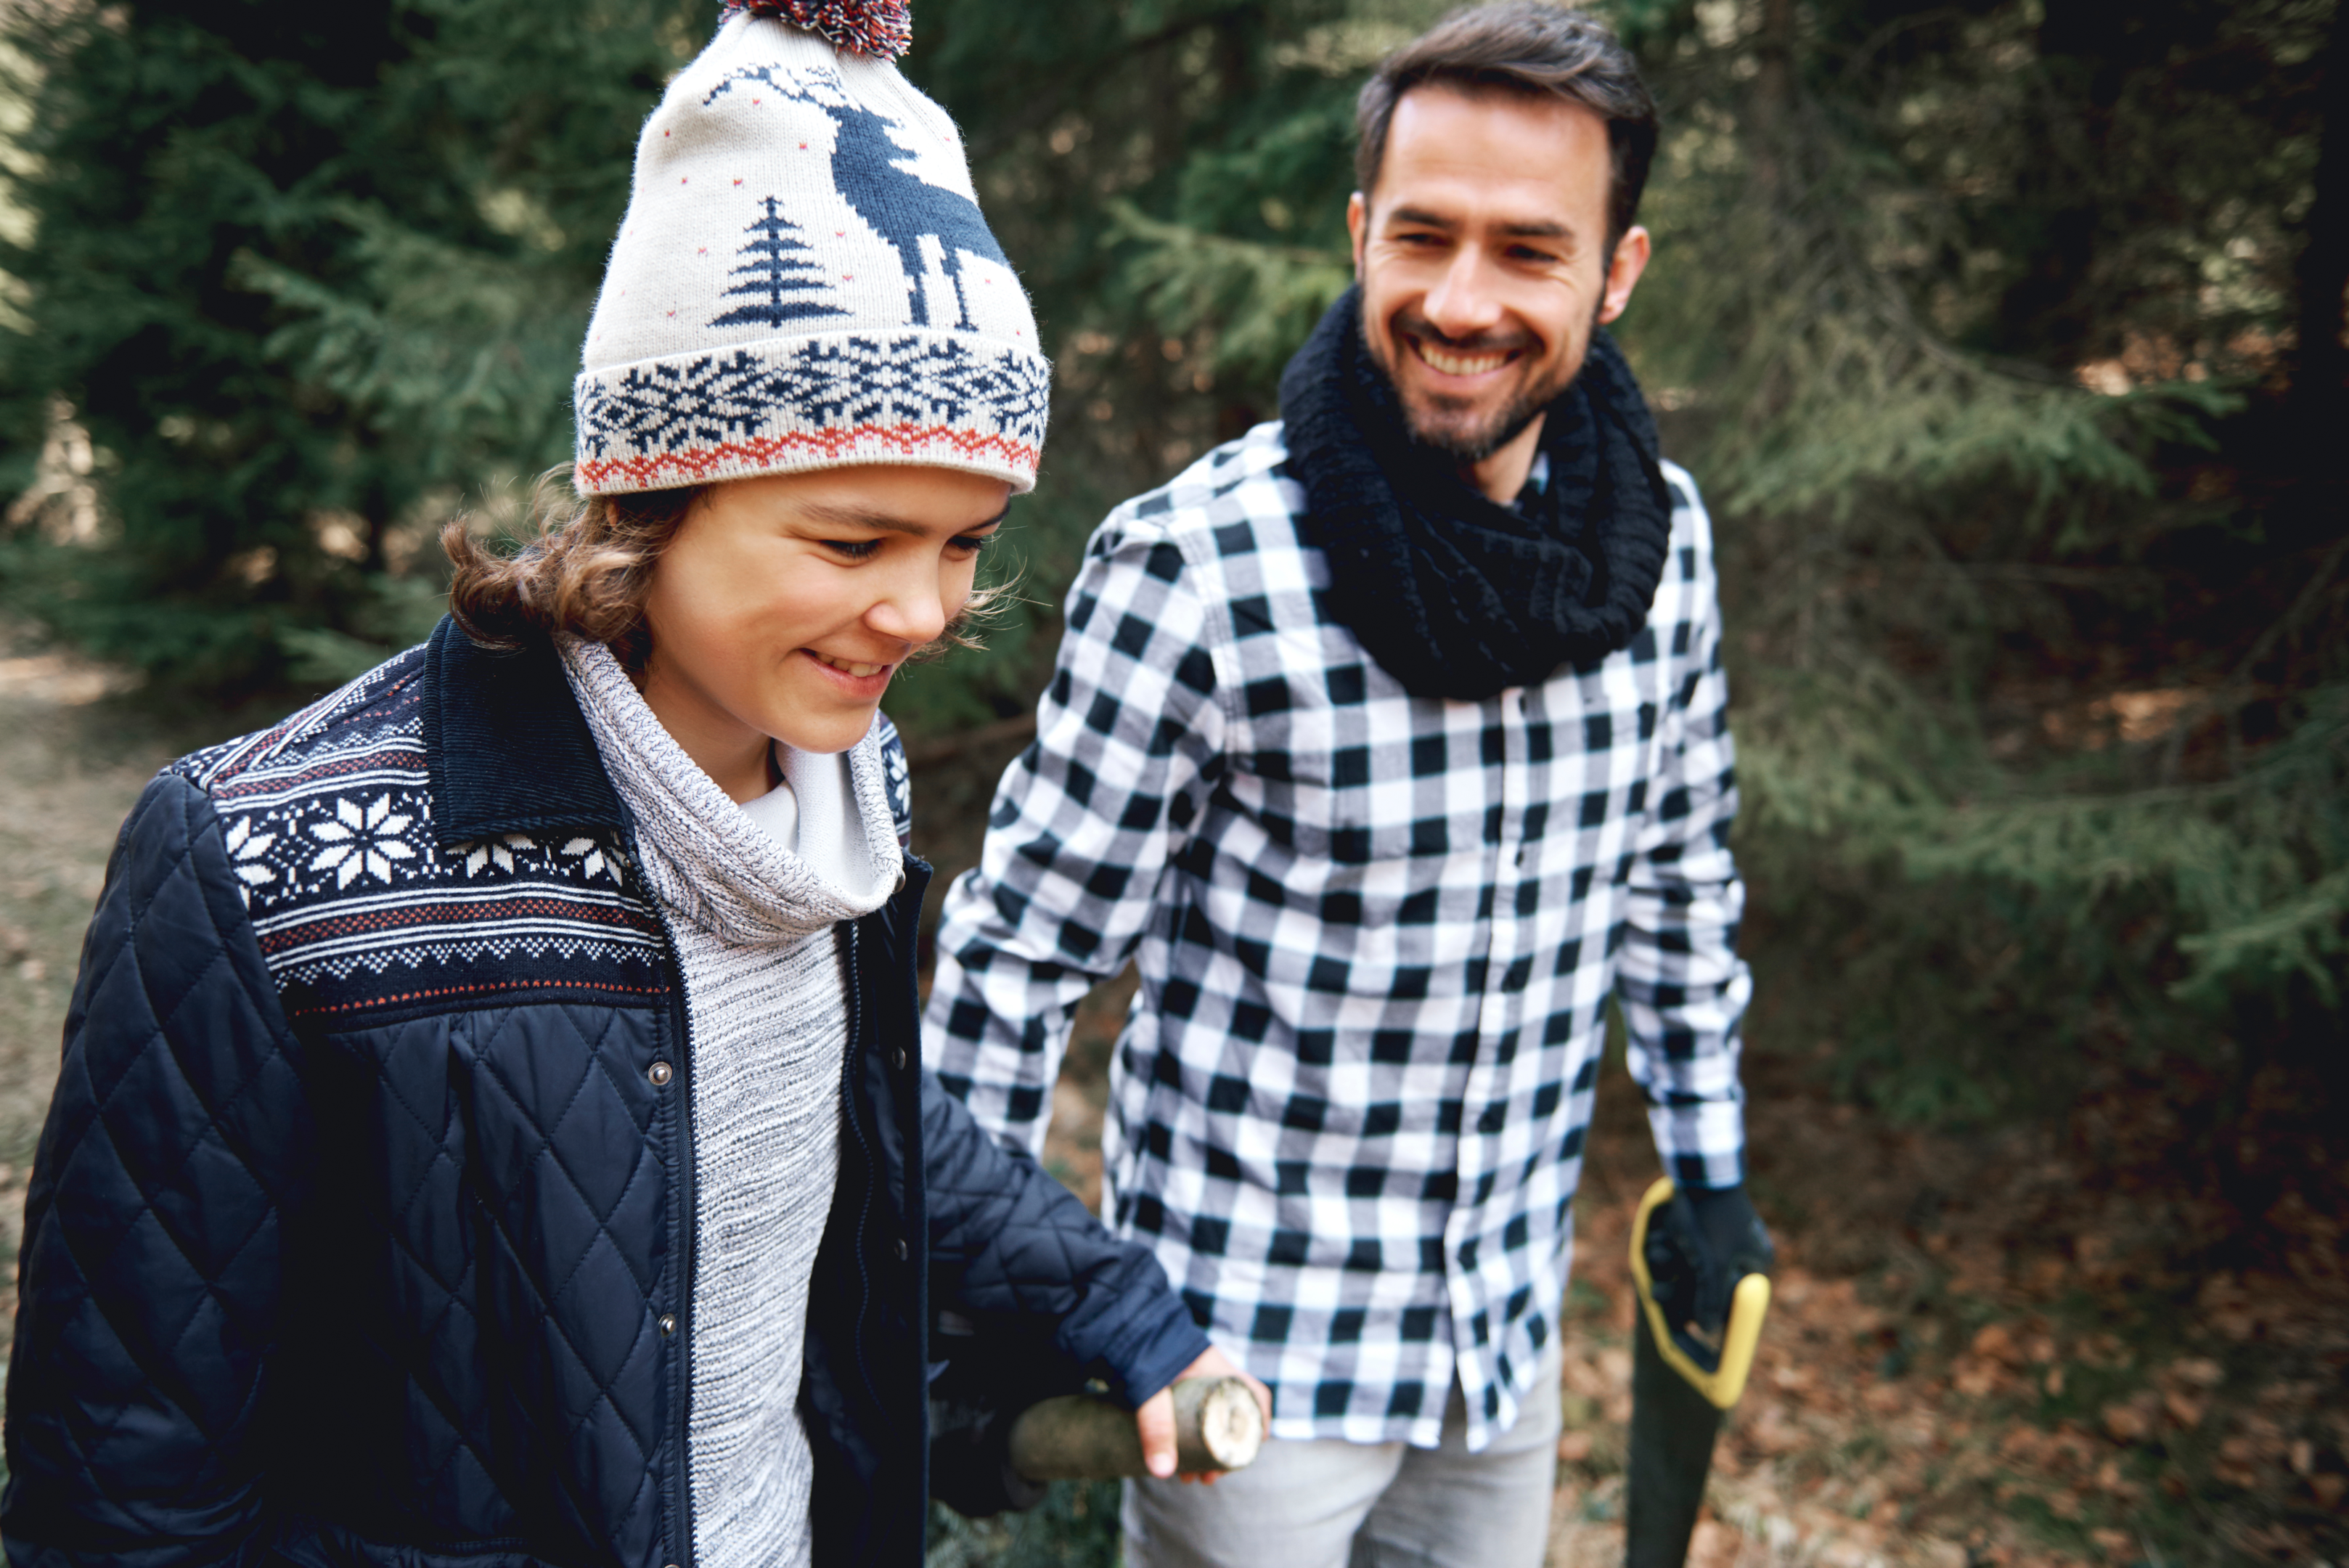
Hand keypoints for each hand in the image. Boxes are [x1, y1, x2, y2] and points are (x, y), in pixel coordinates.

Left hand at [1135, 1345, 1271, 1483]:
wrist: (1115, 1322)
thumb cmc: (1139, 1345)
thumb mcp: (1149, 1388)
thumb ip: (1155, 1425)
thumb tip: (1162, 1471)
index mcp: (1216, 1369)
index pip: (1254, 1394)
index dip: (1258, 1424)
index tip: (1245, 1452)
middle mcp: (1210, 1375)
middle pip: (1233, 1417)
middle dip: (1224, 1451)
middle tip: (1208, 1477)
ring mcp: (1192, 1383)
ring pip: (1211, 1420)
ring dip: (1205, 1451)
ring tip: (1189, 1478)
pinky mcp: (1173, 1391)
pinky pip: (1191, 1418)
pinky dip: (1188, 1440)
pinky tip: (1174, 1460)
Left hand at [1654, 1184, 1773, 1335]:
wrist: (1696, 1168)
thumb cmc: (1709, 1217)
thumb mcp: (1710, 1264)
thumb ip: (1710, 1299)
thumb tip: (1709, 1331)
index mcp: (1755, 1261)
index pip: (1735, 1301)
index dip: (1712, 1316)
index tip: (1695, 1335)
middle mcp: (1743, 1250)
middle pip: (1709, 1285)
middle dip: (1679, 1287)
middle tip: (1656, 1293)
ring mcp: (1722, 1236)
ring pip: (1690, 1266)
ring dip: (1669, 1263)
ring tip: (1659, 1251)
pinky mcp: (1702, 1224)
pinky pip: (1683, 1246)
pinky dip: (1668, 1245)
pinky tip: (1659, 1237)